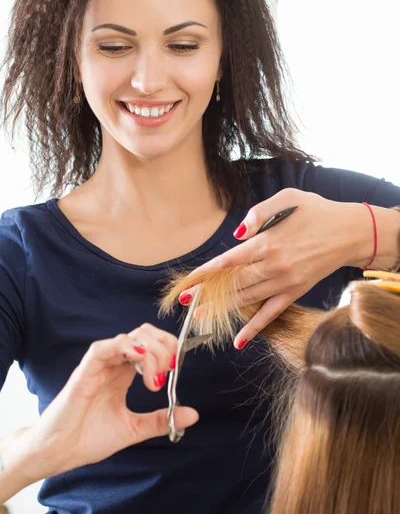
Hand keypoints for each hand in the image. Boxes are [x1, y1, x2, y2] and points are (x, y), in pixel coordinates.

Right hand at [25, 324, 198, 481]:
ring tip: (154, 378)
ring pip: (128, 337)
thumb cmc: (89, 438)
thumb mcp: (133, 429)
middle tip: (168, 372)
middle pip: (144, 334)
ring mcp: (99, 366)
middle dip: (163, 347)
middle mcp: (113, 364)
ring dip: (149, 350)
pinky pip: (103, 348)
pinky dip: (125, 347)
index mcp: (124, 373)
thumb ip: (160, 419)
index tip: (176, 369)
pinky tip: (138, 358)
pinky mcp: (84, 372)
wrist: (58, 454)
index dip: (168, 348)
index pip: (151, 344)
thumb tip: (192, 414)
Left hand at [179, 188, 365, 346]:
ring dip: (222, 309)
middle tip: (185, 302)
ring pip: (247, 298)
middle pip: (233, 283)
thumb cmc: (317, 211)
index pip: (228, 261)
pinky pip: (271, 312)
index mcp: (268, 242)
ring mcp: (285, 282)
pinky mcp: (296, 292)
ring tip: (200, 317)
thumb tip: (238, 233)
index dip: (205, 273)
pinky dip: (254, 327)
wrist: (350, 232)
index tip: (187, 282)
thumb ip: (258, 213)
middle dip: (207, 293)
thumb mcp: (288, 198)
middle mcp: (274, 266)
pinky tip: (239, 340)